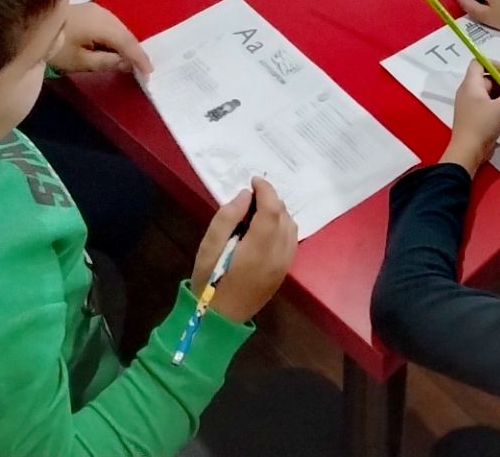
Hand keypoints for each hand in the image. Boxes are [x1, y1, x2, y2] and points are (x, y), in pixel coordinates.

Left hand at [52, 2, 151, 78]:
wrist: (29, 23)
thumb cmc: (55, 46)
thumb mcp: (80, 61)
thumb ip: (106, 62)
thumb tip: (126, 63)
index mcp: (102, 24)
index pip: (128, 42)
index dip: (140, 58)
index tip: (149, 73)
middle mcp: (103, 13)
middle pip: (126, 33)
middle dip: (135, 52)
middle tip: (143, 70)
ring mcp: (96, 10)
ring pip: (119, 29)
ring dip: (126, 45)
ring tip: (131, 62)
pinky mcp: (89, 12)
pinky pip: (111, 26)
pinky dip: (117, 39)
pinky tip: (115, 49)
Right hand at [196, 178, 297, 324]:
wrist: (220, 320)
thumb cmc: (209, 283)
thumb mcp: (208, 249)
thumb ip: (226, 218)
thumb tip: (245, 196)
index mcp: (258, 250)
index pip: (272, 209)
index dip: (266, 190)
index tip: (253, 180)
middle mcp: (278, 256)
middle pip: (284, 215)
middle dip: (270, 199)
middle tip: (250, 197)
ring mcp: (284, 264)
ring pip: (291, 226)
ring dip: (278, 212)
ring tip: (256, 211)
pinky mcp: (284, 271)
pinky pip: (291, 239)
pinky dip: (282, 226)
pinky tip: (265, 228)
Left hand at [441, 65, 499, 173]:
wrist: (467, 152)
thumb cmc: (483, 126)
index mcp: (471, 85)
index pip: (478, 63)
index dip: (494, 65)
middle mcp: (467, 92)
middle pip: (485, 78)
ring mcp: (468, 105)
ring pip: (486, 93)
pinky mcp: (471, 117)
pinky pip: (485, 105)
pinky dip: (496, 105)